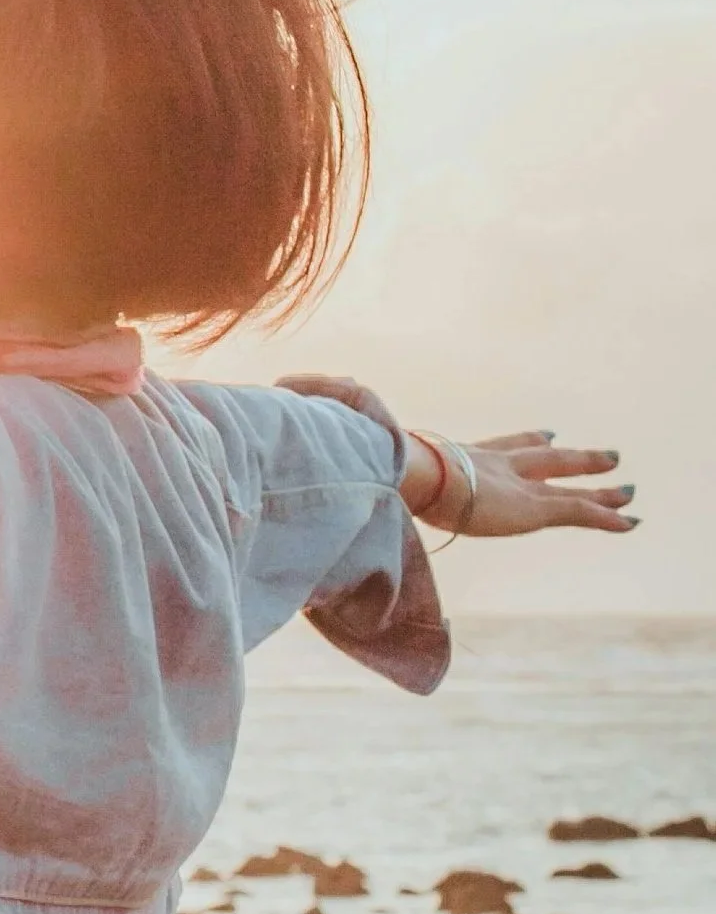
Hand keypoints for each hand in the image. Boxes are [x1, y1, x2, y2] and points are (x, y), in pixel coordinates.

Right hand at [276, 374, 636, 540]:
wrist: (385, 469)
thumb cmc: (355, 458)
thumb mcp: (331, 437)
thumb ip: (315, 414)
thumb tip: (282, 394)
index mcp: (449, 456)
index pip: (487, 448)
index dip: (516, 442)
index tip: (540, 434)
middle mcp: (485, 464)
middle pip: (532, 457)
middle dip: (561, 455)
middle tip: (589, 449)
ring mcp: (508, 485)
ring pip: (563, 482)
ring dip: (596, 483)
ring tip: (630, 487)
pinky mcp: (525, 506)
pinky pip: (574, 512)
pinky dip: (603, 515)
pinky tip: (631, 520)